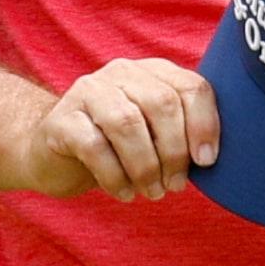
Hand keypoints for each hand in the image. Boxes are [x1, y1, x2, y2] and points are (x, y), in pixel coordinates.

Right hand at [20, 58, 219, 201]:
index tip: (206, 162)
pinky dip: (115, 177)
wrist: (52, 152)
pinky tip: (125, 193)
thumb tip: (212, 159)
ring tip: (152, 192)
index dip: (205, 125)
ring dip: (146, 166)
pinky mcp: (61, 119)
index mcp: (153, 72)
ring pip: (127, 123)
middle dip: (174, 152)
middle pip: (162, 104)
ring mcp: (88, 91)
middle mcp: (122, 73)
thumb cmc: (116, 147)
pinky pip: (94, 146)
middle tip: (174, 186)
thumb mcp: (154, 134)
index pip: (191, 87)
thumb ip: (182, 134)